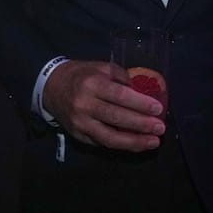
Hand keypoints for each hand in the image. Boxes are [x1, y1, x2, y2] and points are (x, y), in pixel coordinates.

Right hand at [42, 60, 163, 151]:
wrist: (51, 88)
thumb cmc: (81, 75)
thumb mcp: (100, 67)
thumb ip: (121, 77)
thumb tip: (142, 91)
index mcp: (92, 84)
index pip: (120, 95)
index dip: (140, 104)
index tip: (158, 109)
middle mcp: (85, 104)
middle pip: (116, 117)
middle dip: (141, 125)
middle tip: (161, 128)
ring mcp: (81, 123)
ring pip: (110, 137)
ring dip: (134, 142)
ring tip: (153, 142)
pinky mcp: (79, 136)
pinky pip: (103, 143)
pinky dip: (122, 145)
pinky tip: (137, 144)